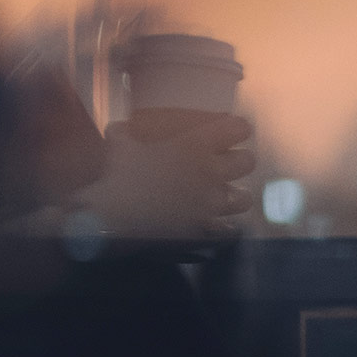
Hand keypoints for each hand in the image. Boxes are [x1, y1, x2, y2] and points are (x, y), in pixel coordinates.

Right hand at [74, 114, 255, 238]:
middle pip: (247, 162)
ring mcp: (209, 202)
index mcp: (194, 145)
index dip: (236, 128)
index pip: (237, 129)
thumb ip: (128, 132)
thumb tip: (122, 128)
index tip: (230, 129)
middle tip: (222, 163)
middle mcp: (209, 171)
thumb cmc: (114, 172)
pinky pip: (227, 227)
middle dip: (238, 161)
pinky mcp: (203, 228)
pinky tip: (210, 221)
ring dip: (234, 194)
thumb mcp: (119, 140)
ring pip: (244, 198)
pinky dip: (221, 224)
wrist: (109, 216)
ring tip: (219, 194)